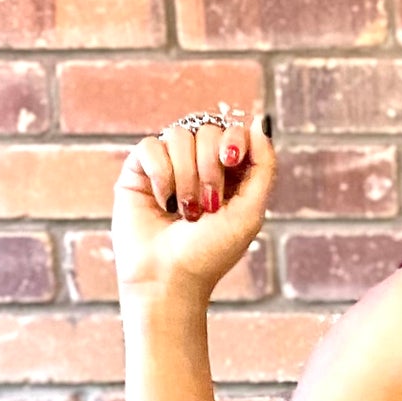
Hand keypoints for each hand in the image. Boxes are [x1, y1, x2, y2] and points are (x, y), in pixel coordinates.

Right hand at [112, 102, 275, 304]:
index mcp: (227, 173)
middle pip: (207, 129)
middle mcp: (196, 165)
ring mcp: (166, 166)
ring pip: (178, 134)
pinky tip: (162, 201)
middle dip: (210, 166)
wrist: (168, 279)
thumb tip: (258, 122)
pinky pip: (150, 145)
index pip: (233, 130)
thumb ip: (263, 167)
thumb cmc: (210, 254)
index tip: (231, 161)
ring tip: (185, 210)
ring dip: (186, 176)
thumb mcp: (250, 212)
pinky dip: (160, 174)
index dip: (234, 138)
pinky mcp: (138, 171)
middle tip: (208, 204)